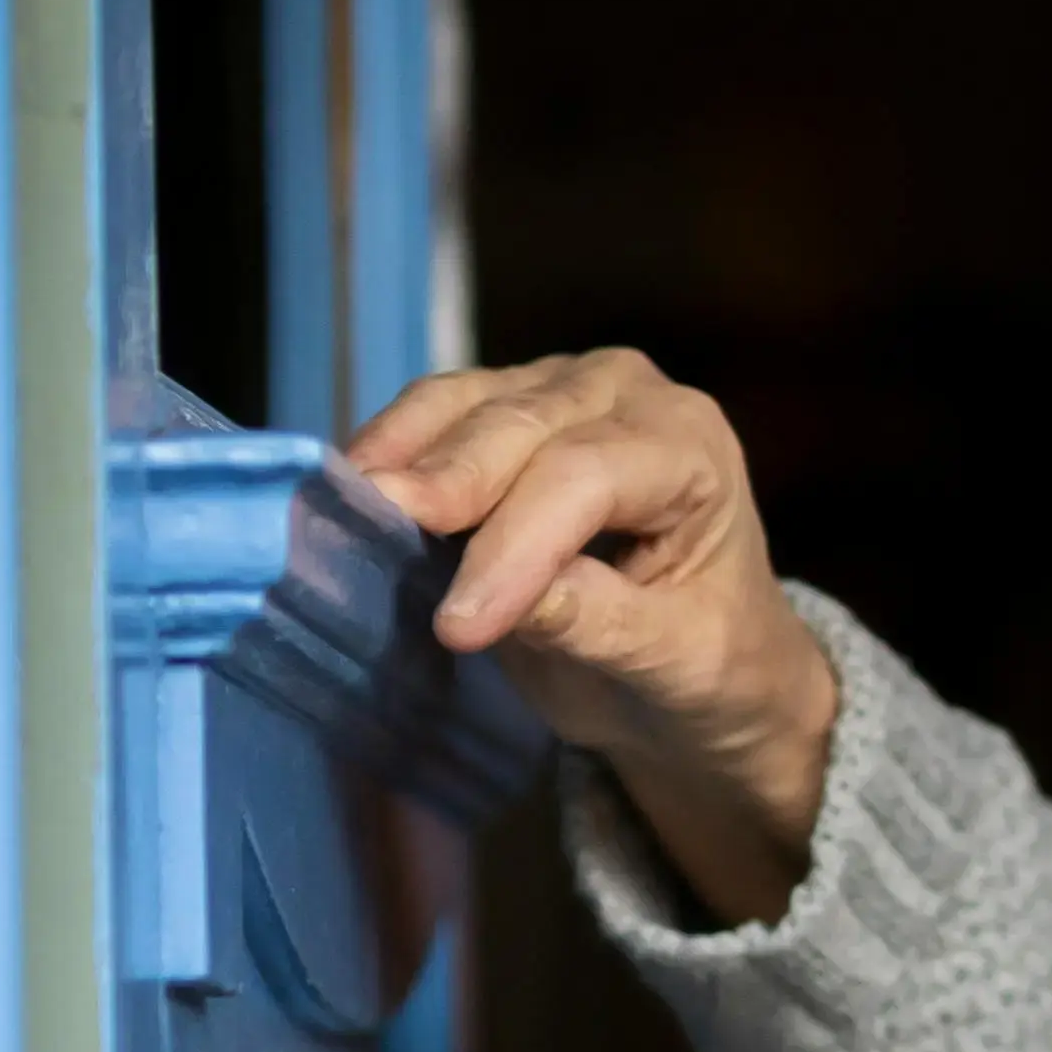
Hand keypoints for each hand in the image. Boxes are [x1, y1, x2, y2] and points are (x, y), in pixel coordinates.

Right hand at [346, 350, 839, 928]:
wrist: (705, 658)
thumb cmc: (704, 663)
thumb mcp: (673, 664)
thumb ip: (600, 624)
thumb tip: (515, 598)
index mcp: (691, 450)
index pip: (586, 479)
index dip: (513, 547)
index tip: (456, 626)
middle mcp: (630, 395)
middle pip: (518, 429)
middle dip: (442, 488)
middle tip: (367, 540)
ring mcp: (564, 387)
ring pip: (462, 407)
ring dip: (399, 459)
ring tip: (346, 513)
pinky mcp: (505, 401)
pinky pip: (433, 413)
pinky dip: (389, 451)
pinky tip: (350, 495)